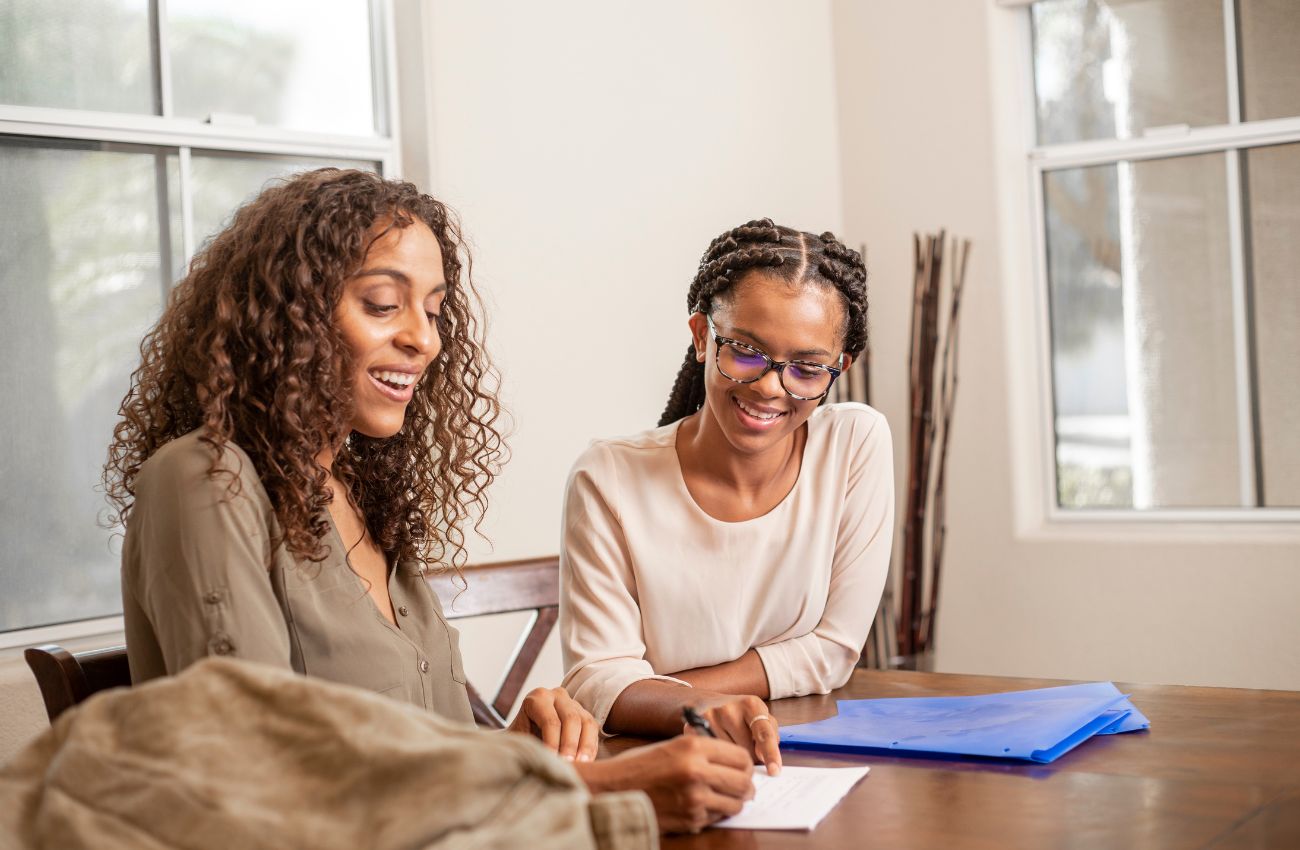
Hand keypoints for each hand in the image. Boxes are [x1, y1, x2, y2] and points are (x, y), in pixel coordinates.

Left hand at [506, 687, 598, 762]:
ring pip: (586, 723)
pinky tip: (587, 763)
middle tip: (568, 765)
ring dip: (584, 747)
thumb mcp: (517, 740)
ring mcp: (573, 704)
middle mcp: (557, 695)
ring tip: (581, 765)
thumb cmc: (519, 740)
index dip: (552, 743)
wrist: (524, 738)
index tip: (552, 762)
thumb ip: (524, 746)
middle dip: (570, 745)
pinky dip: (590, 747)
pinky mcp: (584, 715)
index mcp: (537, 698)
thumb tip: (538, 760)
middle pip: (571, 719)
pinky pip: (593, 730)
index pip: (550, 721)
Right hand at [575, 735, 754, 833]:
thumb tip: (735, 763)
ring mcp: (694, 798)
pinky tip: (703, 806)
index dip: (747, 765)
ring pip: (735, 804)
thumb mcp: (672, 746)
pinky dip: (715, 814)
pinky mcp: (690, 819)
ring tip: (725, 798)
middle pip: (743, 781)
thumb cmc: (640, 766)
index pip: (740, 756)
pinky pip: (716, 818)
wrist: (612, 789)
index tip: (745, 769)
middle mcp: (696, 770)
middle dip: (747, 786)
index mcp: (693, 746)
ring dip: (734, 803)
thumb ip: (704, 751)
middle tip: (744, 788)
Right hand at [688, 693, 781, 775]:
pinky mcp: (692, 728)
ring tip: (728, 743)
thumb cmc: (739, 714)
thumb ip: (770, 735)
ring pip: (729, 757)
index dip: (771, 754)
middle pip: (746, 751)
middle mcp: (728, 708)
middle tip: (743, 745)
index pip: (764, 733)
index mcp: (751, 704)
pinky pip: (711, 756)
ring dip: (732, 758)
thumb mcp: (760, 717)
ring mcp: (709, 718)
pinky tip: (716, 748)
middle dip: (749, 756)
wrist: (707, 702)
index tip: (774, 771)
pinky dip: (716, 758)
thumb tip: (762, 758)